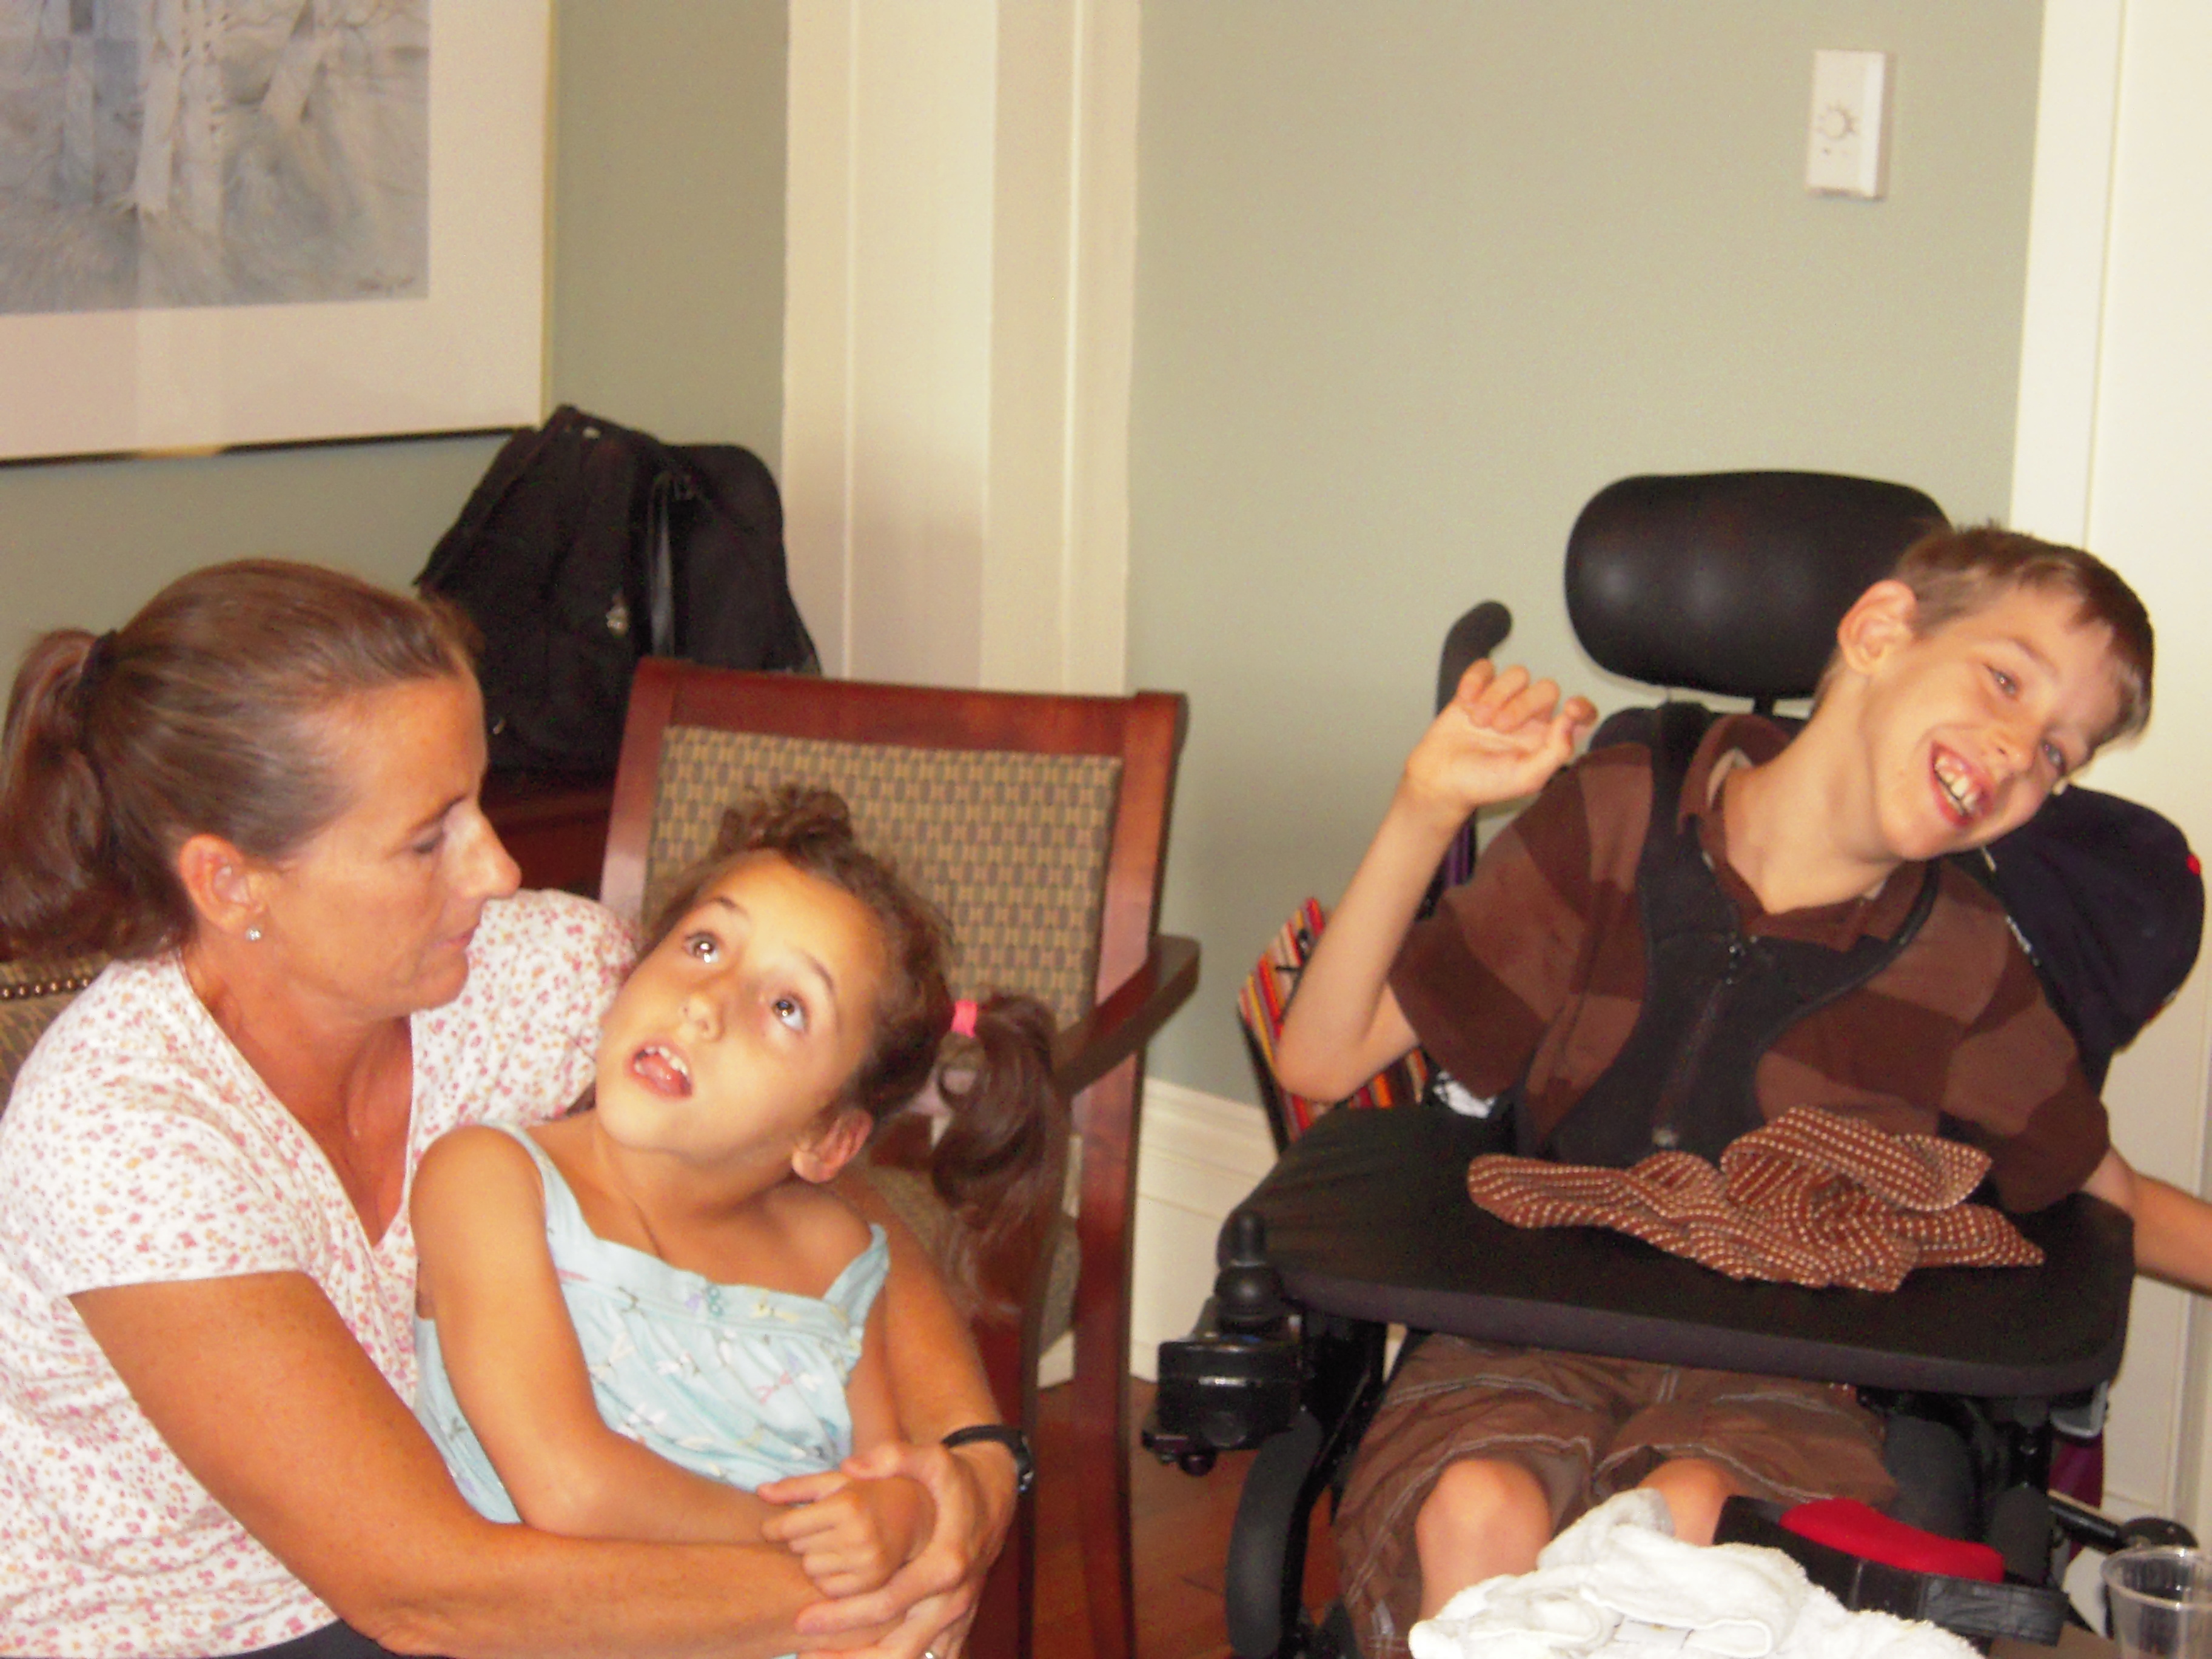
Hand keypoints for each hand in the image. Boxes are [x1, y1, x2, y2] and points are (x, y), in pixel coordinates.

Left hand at [759, 1468, 934, 1598]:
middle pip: (798, 1550)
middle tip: (817, 1530)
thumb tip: (760, 1491)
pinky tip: (842, 1561)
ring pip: (811, 1571)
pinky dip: (829, 1578)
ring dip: (813, 1560)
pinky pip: (829, 1590)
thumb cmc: (870, 1492)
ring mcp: (868, 1562)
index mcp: (847, 1504)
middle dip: (800, 1540)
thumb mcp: (837, 1481)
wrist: (920, 1513)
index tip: (774, 1527)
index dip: (775, 1527)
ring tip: (831, 1543)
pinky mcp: (873, 1584)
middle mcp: (858, 1535)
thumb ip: (797, 1486)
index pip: (788, 1527)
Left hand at [790, 1438, 1012, 1658]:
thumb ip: (893, 1458)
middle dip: (849, 1658)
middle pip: (898, 1650)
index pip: (887, 1603)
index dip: (843, 1615)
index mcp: (944, 1565)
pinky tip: (854, 1657)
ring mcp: (957, 1614)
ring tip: (819, 1658)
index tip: (803, 1618)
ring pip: (910, 1658)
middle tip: (804, 1653)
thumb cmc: (958, 1478)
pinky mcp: (957, 1620)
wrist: (996, 1493)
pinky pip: (925, 1655)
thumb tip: (850, 1465)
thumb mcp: (933, 1458)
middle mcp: (952, 1599)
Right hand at [1400, 661, 1595, 825]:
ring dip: (1496, 695)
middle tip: (1499, 728)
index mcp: (1548, 739)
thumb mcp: (1526, 778)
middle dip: (1522, 705)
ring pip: (1517, 674)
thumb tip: (1570, 720)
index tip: (1569, 709)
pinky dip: (1476, 680)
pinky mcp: (1477, 690)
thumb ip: (1555, 751)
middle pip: (1547, 688)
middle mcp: (1531, 717)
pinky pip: (1485, 667)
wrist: (1439, 780)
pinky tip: (1465, 701)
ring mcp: (1503, 701)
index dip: (1583, 707)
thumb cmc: (1482, 784)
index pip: (1580, 714)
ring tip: (1478, 721)